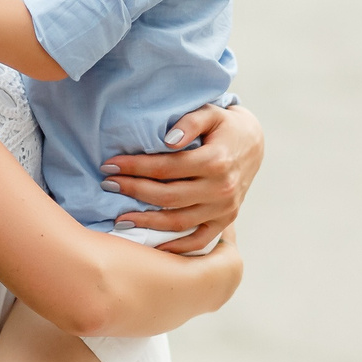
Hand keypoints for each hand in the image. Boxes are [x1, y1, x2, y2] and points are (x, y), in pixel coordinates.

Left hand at [103, 103, 263, 252]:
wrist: (253, 144)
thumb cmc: (224, 127)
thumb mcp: (210, 114)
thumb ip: (189, 122)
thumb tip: (168, 141)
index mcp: (216, 160)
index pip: (166, 167)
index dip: (135, 167)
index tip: (110, 165)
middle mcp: (221, 188)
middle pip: (167, 196)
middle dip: (133, 191)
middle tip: (109, 185)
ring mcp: (224, 208)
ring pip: (179, 222)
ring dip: (146, 222)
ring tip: (120, 218)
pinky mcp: (225, 220)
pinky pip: (200, 240)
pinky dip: (178, 247)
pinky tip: (154, 246)